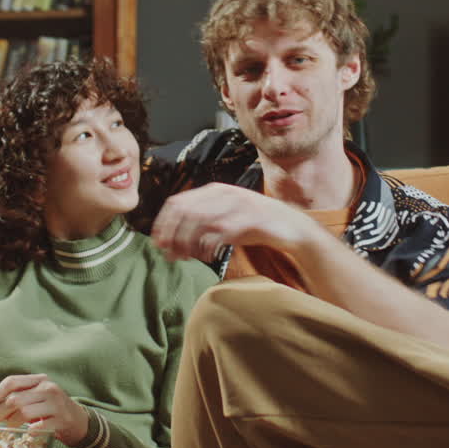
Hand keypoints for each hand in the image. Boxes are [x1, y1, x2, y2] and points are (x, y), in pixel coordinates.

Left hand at [0, 374, 88, 446]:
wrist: (80, 422)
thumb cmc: (52, 410)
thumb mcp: (37, 398)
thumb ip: (18, 398)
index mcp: (39, 381)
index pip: (12, 382)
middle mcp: (48, 389)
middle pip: (15, 399)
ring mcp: (56, 404)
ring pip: (24, 412)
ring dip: (11, 423)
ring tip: (7, 430)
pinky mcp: (61, 420)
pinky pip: (38, 427)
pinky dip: (29, 432)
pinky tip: (27, 435)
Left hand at [151, 182, 322, 261]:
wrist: (291, 226)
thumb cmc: (254, 225)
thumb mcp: (224, 217)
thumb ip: (201, 221)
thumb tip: (169, 239)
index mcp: (214, 190)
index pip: (177, 202)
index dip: (163, 222)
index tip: (157, 242)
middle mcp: (223, 194)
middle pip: (184, 212)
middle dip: (172, 235)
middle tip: (169, 254)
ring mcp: (237, 205)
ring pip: (199, 222)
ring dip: (187, 243)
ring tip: (186, 258)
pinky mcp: (249, 219)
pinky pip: (220, 233)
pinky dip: (208, 247)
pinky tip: (207, 257)